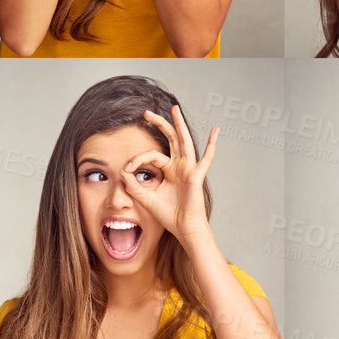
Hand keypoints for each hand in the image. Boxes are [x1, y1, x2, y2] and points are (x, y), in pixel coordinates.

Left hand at [119, 106, 216, 246]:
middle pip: (170, 138)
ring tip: (175, 109)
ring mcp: (189, 168)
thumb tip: (122, 172)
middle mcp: (180, 165)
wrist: (183, 228)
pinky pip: (206, 158)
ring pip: (184, 141)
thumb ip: (134, 186)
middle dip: (160, 124)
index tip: (127, 169)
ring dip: (179, 124)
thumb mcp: (146, 199)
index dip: (138, 159)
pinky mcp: (196, 175)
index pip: (152, 155)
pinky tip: (216, 131)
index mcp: (169, 169)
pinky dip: (212, 145)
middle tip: (147, 113)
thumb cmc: (169, 215)